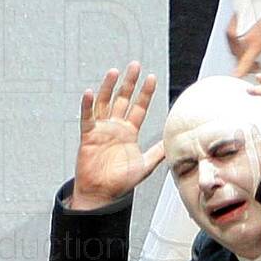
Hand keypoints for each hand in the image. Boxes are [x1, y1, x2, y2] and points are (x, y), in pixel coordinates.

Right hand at [71, 62, 163, 209]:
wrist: (101, 194)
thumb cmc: (121, 182)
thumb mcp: (145, 165)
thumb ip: (158, 152)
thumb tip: (173, 142)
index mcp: (129, 132)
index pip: (139, 107)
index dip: (145, 93)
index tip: (152, 77)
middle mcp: (115, 127)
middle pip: (122, 100)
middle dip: (129, 83)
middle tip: (135, 65)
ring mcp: (101, 130)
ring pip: (105, 103)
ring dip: (108, 87)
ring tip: (114, 72)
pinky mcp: (88, 136)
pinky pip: (87, 117)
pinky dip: (87, 105)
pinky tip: (89, 92)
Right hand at [227, 3, 260, 75]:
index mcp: (254, 43)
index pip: (244, 66)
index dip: (241, 75)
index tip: (239, 80)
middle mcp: (242, 40)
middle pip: (240, 60)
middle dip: (249, 64)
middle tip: (258, 64)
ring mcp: (234, 34)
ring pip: (236, 53)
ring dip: (244, 55)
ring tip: (256, 50)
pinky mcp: (230, 29)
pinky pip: (233, 43)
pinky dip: (240, 46)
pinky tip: (249, 41)